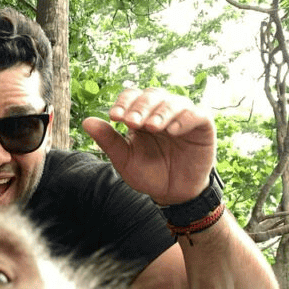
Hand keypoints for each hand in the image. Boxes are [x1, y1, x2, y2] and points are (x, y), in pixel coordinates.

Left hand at [82, 89, 215, 205]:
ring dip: (161, 112)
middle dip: (140, 107)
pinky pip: (196, 114)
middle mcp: (162, 111)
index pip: (131, 97)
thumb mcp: (125, 160)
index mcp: (141, 115)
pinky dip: (184, 119)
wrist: (173, 193)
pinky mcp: (202, 125)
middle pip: (151, 95)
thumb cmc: (149, 174)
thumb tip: (86, 121)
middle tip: (132, 122)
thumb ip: (108, 141)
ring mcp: (183, 116)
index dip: (123, 103)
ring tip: (151, 126)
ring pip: (173, 101)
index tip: (114, 117)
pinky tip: (172, 130)